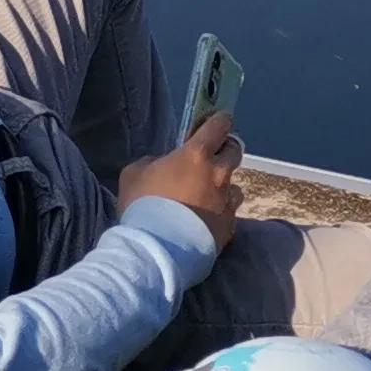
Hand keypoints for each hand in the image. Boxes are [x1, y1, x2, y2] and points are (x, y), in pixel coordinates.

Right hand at [114, 112, 242, 252]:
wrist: (158, 249)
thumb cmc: (143, 206)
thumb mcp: (134, 173)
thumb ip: (153, 162)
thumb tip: (162, 164)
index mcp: (197, 155)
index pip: (219, 125)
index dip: (219, 121)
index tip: (217, 122)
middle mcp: (218, 174)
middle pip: (235, 151)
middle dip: (225, 151)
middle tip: (210, 159)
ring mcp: (227, 202)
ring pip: (235, 186)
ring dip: (224, 187)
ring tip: (207, 197)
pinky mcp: (229, 227)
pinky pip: (230, 213)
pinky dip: (220, 214)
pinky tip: (205, 222)